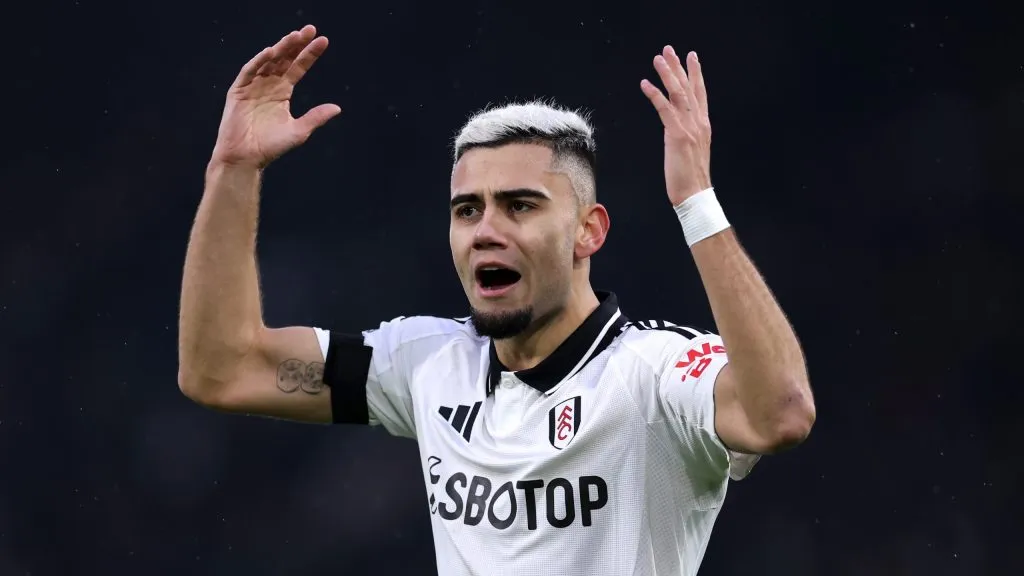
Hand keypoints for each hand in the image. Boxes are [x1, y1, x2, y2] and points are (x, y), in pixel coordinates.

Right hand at [211, 25, 340, 168]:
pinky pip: (249, 72)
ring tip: (294, 36)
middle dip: (296, 44)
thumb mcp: (299, 131)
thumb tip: (338, 108)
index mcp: (283, 92)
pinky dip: (258, 61)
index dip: (310, 55)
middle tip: (310, 29)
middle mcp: (269, 85)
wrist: (246, 158)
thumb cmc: (271, 147)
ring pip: (268, 61)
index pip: (298, 67)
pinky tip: (271, 52)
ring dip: (281, 48)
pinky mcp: (238, 91)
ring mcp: (253, 86)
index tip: (324, 41)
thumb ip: (316, 117)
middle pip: (284, 59)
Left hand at [640, 46, 711, 205]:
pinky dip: (655, 95)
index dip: (696, 74)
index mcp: (703, 126)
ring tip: (658, 59)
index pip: (700, 94)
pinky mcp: (677, 135)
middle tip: (670, 49)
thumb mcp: (691, 150)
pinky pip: (665, 109)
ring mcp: (689, 128)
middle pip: (689, 88)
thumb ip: (688, 135)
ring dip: (667, 74)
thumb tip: (678, 128)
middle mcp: (699, 123)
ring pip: (678, 94)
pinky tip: (645, 84)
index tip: (692, 58)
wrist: (695, 194)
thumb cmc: (690, 177)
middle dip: (679, 67)